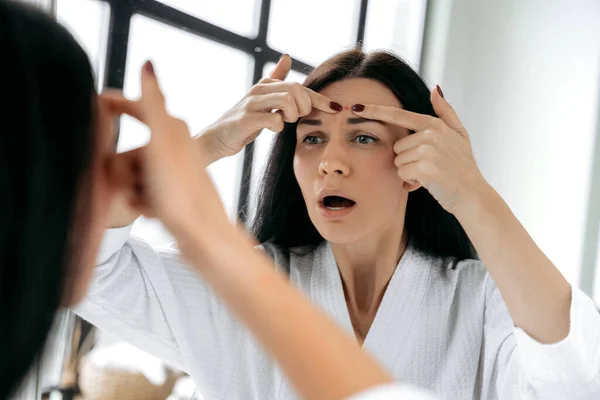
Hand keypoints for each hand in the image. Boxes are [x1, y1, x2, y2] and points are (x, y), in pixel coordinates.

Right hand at [110, 61, 231, 248]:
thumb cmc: (182, 191)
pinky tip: (152, 213)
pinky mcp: (175, 193)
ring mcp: (175, 172)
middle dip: (122, 168)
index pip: (137, 108)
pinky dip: (142, 202)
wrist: (205, 236)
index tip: (93, 103)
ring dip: (132, 188)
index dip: (114, 105)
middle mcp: (178, 148)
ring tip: (145, 202)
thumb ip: (152, 105)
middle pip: (130, 149)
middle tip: (132, 185)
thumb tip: (148, 64)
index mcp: (174, 130)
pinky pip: (143, 193)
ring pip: (134, 173)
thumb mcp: (161, 143)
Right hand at [200, 54, 337, 161]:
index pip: (300, 87)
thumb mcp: (262, 98)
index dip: (320, 98)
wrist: (218, 137)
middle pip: (296, 89)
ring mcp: (252, 103)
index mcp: (267, 84)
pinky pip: (274, 120)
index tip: (336, 108)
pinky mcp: (247, 119)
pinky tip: (272, 129)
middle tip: (298, 117)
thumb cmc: (245, 121)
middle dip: (305, 105)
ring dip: (292, 115)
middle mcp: (260, 89)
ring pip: (287, 101)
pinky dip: (278, 127)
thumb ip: (275, 79)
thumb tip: (286, 56)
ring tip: (285, 122)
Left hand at [352, 87, 488, 213]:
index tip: (356, 107)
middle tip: (428, 166)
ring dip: (410, 171)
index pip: (398, 115)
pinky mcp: (424, 168)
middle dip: (408, 159)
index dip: (375, 111)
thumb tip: (435, 89)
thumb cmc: (464, 165)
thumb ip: (445, 111)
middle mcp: (431, 134)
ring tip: (429, 175)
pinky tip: (426, 183)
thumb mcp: (459, 134)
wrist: (472, 194)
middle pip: (397, 146)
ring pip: (399, 161)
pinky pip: (402, 173)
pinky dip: (411, 181)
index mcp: (434, 125)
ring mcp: (428, 151)